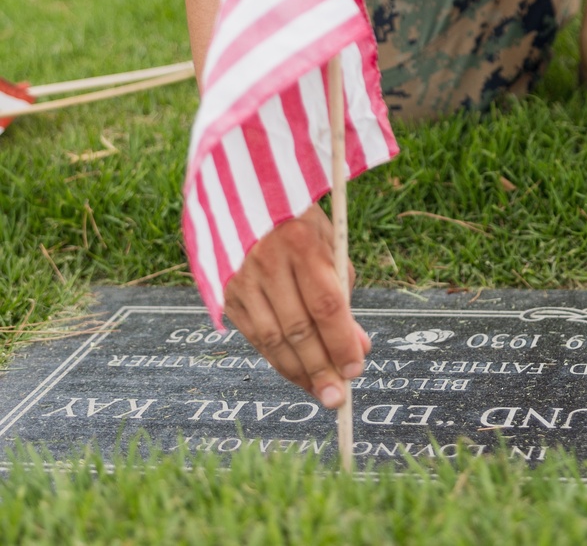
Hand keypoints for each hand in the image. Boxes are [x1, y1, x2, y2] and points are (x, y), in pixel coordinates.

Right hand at [223, 203, 369, 405]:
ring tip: (319, 393)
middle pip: (298, 328)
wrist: (243, 193)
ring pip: (272, 339)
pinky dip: (275, 359)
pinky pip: (253, 336)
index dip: (341, 341)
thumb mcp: (329, 241)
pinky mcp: (224, 291)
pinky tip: (295, 373)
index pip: (326, 304)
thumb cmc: (298, 221)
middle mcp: (267, 261)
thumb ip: (343, 292)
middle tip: (338, 398)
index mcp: (301, 241)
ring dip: (298, 373)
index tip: (355, 370)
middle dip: (321, 368)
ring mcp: (242, 278)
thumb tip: (357, 347)